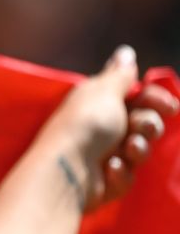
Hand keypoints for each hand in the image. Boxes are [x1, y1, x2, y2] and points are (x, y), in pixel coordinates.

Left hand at [44, 46, 179, 210]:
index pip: (139, 98)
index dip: (157, 101)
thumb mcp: (103, 92)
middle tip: (139, 127)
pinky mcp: (105, 183)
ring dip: (137, 148)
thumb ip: (119, 75)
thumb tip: (125, 51)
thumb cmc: (84, 125)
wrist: (66, 170)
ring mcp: (102, 157)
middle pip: (145, 124)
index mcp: (99, 104)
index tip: (167, 106)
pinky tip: (109, 169)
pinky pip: (128, 176)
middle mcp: (101, 129)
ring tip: (126, 148)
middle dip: (148, 124)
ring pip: (139, 150)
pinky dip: (121, 172)